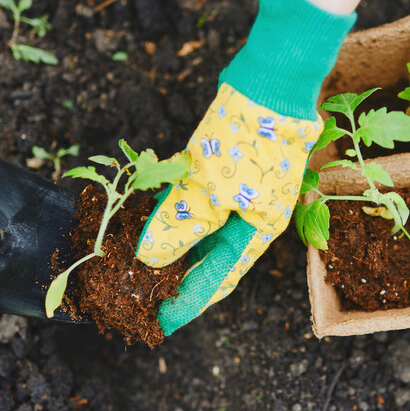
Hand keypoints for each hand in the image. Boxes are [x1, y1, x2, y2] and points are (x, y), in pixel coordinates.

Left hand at [136, 0, 355, 333]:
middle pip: (208, 260)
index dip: (187, 305)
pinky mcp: (227, 172)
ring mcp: (240, 194)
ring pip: (200, 231)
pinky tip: (148, 216)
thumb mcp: (212, 189)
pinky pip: (196, 203)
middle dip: (176, 278)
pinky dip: (174, 212)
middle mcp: (250, 219)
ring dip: (171, 244)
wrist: (271, 85)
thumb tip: (148, 259)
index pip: (217, 281)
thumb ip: (181, 226)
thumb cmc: (249, 139)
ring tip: (138, 261)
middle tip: (142, 295)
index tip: (158, 325)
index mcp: (257, 232)